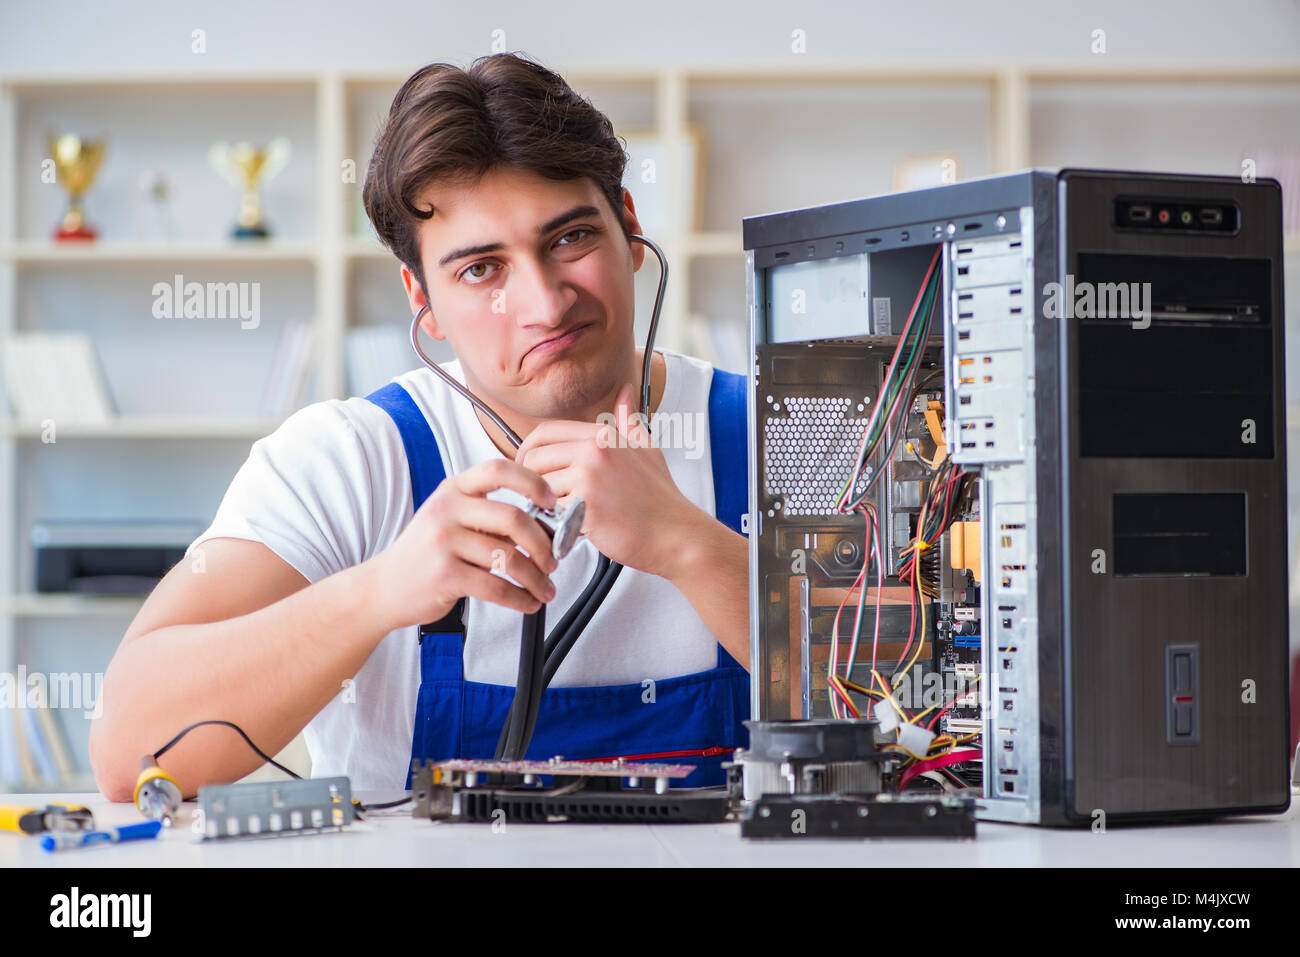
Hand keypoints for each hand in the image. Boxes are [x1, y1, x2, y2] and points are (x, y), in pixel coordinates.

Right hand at [367, 458, 560, 631]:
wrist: (383, 586)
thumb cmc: (426, 553)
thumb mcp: (450, 519)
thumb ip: (489, 516)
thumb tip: (543, 527)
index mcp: (454, 490)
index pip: (499, 470)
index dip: (532, 482)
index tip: (552, 502)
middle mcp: (447, 510)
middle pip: (513, 518)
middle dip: (543, 544)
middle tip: (553, 561)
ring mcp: (444, 542)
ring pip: (509, 558)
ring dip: (536, 578)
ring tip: (544, 589)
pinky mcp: (445, 575)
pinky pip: (495, 587)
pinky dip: (519, 598)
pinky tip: (527, 602)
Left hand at [515, 384, 702, 577]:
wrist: (676, 534)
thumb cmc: (661, 497)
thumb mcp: (647, 449)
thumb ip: (629, 421)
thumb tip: (625, 392)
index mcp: (603, 436)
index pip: (546, 432)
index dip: (529, 449)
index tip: (529, 466)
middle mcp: (593, 451)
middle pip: (534, 458)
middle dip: (532, 480)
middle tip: (541, 496)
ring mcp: (588, 478)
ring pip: (540, 488)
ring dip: (545, 504)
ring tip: (561, 515)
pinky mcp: (585, 508)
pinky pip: (550, 512)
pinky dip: (555, 523)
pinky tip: (570, 528)